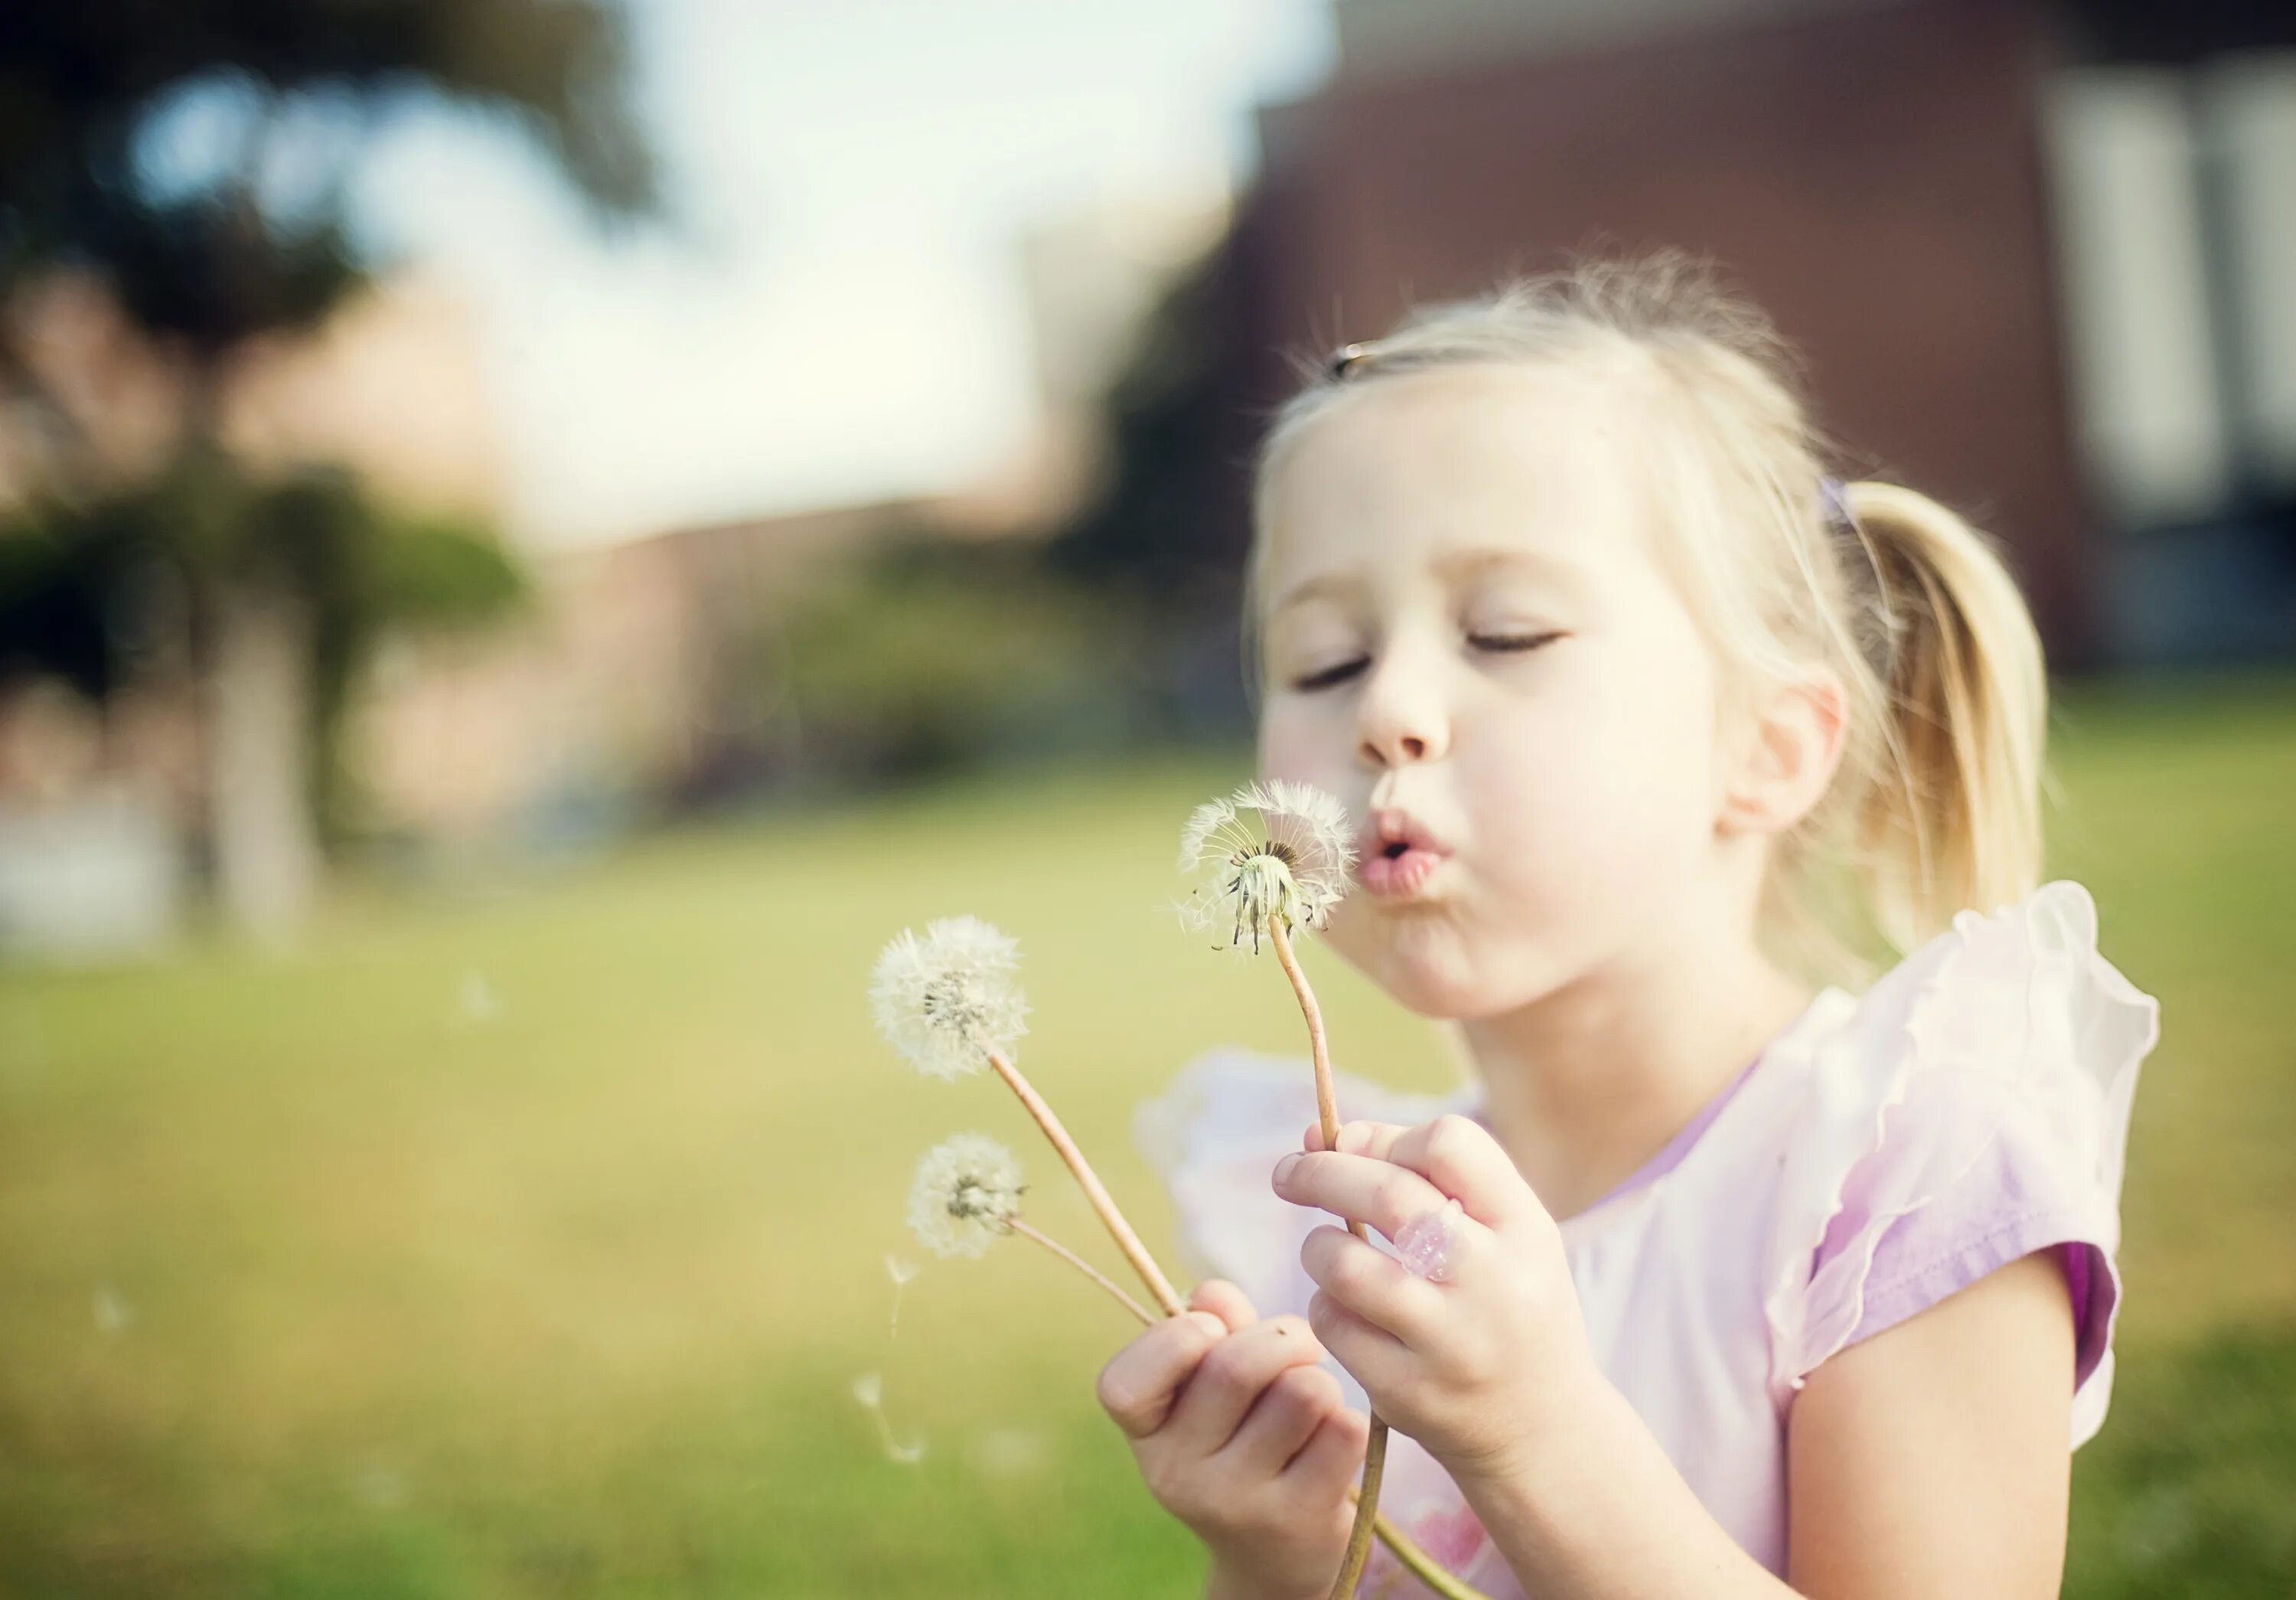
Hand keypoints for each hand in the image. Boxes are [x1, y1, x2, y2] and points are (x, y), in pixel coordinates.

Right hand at [1095, 1277, 1369, 1599]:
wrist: (1273, 1558)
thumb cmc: (1239, 1443)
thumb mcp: (1208, 1391)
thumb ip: (1210, 1327)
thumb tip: (1213, 1293)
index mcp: (1146, 1435)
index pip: (1123, 1386)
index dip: (1172, 1339)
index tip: (1210, 1330)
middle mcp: (1179, 1474)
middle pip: (1235, 1367)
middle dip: (1282, 1336)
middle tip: (1299, 1345)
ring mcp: (1237, 1502)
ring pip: (1301, 1393)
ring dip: (1319, 1379)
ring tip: (1313, 1397)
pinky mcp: (1299, 1518)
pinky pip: (1342, 1430)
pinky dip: (1346, 1418)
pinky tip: (1330, 1439)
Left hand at [1272, 1114, 1602, 1482]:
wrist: (1543, 1433)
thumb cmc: (1507, 1308)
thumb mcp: (1502, 1235)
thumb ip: (1424, 1177)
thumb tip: (1318, 1135)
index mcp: (1525, 1229)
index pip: (1449, 1144)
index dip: (1388, 1138)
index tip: (1353, 1148)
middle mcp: (1495, 1282)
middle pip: (1388, 1195)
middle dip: (1321, 1173)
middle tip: (1289, 1173)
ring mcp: (1450, 1343)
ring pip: (1345, 1264)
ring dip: (1319, 1247)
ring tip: (1328, 1253)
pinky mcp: (1408, 1393)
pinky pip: (1333, 1324)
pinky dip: (1327, 1306)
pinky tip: (1347, 1311)